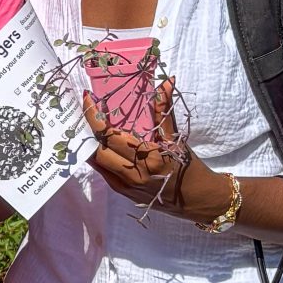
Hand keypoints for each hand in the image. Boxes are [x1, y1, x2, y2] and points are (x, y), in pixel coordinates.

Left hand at [84, 77, 193, 210]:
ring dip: (90, 143)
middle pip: (98, 149)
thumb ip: (165, 110)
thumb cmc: (188, 167)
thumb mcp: (176, 138)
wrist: (196, 200)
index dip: (94, 117)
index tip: (87, 99)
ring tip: (86, 124)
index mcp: (148, 157)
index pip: (111, 135)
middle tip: (87, 111)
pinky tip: (97, 144)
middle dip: (88, 129)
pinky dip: (98, 156)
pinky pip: (103, 171)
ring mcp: (126, 185)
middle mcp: (134, 173)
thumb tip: (165, 82)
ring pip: (97, 162)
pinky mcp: (123, 192)